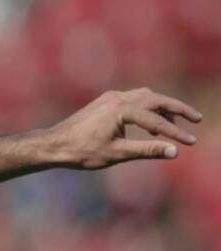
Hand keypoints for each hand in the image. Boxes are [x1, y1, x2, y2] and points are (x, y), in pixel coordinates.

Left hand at [47, 87, 202, 169]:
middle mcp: (117, 98)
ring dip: (162, 108)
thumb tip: (175, 151)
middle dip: (177, 109)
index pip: (157, 120)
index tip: (191, 142)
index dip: (176, 132)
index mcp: (121, 109)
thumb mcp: (118, 153)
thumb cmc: (83, 151)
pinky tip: (151, 127)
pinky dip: (147, 109)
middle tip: (197, 119)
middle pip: (156, 98)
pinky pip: (134, 101)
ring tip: (174, 127)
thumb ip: (148, 150)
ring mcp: (110, 98)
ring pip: (145, 97)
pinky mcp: (105, 103)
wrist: (54, 145)